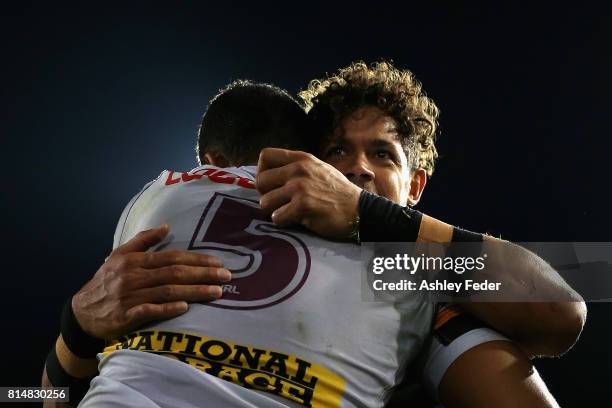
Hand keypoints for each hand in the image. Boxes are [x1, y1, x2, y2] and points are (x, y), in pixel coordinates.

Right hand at [72, 224, 230, 339]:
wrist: (82, 312)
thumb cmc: (106, 281)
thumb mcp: (120, 255)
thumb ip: (143, 240)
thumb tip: (166, 226)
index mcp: (134, 260)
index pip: (172, 257)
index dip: (197, 260)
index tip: (218, 262)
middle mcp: (133, 276)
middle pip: (174, 273)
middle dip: (203, 274)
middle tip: (226, 276)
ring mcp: (129, 297)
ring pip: (168, 292)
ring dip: (195, 292)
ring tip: (217, 292)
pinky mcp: (125, 317)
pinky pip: (149, 311)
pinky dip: (167, 309)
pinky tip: (184, 307)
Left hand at [256, 148, 361, 240]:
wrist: (359, 209)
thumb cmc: (337, 192)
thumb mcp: (318, 169)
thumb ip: (296, 168)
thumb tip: (271, 174)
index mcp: (301, 158)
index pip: (265, 155)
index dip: (262, 171)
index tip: (271, 184)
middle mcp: (298, 169)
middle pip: (260, 181)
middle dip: (267, 195)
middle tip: (280, 203)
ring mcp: (300, 187)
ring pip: (265, 202)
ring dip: (275, 211)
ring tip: (290, 212)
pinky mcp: (303, 206)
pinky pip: (277, 217)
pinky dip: (284, 222)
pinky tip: (298, 220)